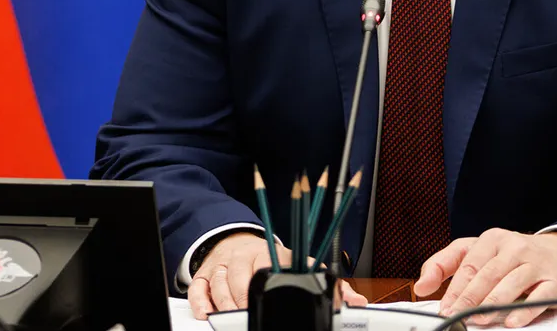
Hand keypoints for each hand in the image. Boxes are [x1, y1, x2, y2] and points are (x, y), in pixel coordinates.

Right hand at [186, 233, 366, 317]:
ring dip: (226, 301)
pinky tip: (209, 312)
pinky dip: (202, 301)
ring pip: (221, 282)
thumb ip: (330, 285)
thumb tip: (356, 302)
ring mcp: (226, 263)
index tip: (272, 296)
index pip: (273, 263)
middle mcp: (248, 255)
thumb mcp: (302, 266)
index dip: (271, 279)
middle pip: (242, 274)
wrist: (237, 239)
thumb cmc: (272, 259)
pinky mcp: (206, 272)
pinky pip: (200, 287)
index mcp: (274, 253)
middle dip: (245, 297)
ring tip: (234, 316)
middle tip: (249, 312)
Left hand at [414, 229, 556, 326]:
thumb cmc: (515, 255)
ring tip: (478, 320)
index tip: (444, 307)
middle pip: (487, 274)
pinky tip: (511, 320)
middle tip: (456, 316)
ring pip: (511, 282)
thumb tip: (421, 286)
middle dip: (469, 298)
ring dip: (492, 303)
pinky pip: (539, 296)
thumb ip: (447, 264)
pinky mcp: (555, 280)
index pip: (469, 264)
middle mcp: (514, 247)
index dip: (454, 288)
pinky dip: (524, 309)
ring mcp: (536, 262)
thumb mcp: (479, 252)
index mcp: (492, 239)